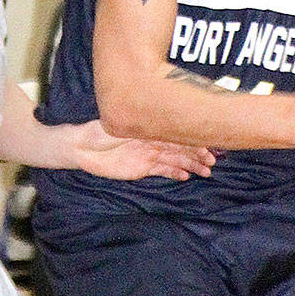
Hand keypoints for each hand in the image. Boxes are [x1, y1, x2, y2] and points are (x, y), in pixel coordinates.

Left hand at [74, 119, 214, 181]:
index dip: (194, 140)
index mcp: (151, 127)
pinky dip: (175, 173)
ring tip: (206, 171)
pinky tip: (187, 176)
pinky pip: (162, 170)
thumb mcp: (120, 124)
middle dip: (198, 154)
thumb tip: (162, 119)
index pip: (177, 134)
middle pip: (181, 148)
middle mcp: (153, 140)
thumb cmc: (99, 131)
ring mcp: (148, 154)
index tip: (209, 145)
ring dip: (191, 165)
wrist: (82, 147)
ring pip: (175, 160)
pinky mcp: (142, 168)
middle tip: (213, 162)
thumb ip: (142, 125)